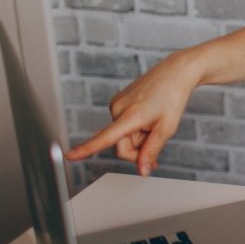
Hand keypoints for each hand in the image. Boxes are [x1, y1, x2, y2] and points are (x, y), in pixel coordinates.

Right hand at [64, 52, 199, 175]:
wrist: (175, 73)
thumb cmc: (173, 97)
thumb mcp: (167, 128)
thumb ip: (151, 151)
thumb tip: (142, 170)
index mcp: (129, 115)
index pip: (105, 138)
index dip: (86, 149)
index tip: (69, 156)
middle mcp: (117, 109)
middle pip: (119, 145)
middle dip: (136, 149)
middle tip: (155, 139)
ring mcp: (115, 104)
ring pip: (121, 136)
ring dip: (137, 136)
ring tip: (153, 121)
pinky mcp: (117, 102)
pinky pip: (122, 125)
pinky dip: (133, 127)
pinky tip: (147, 116)